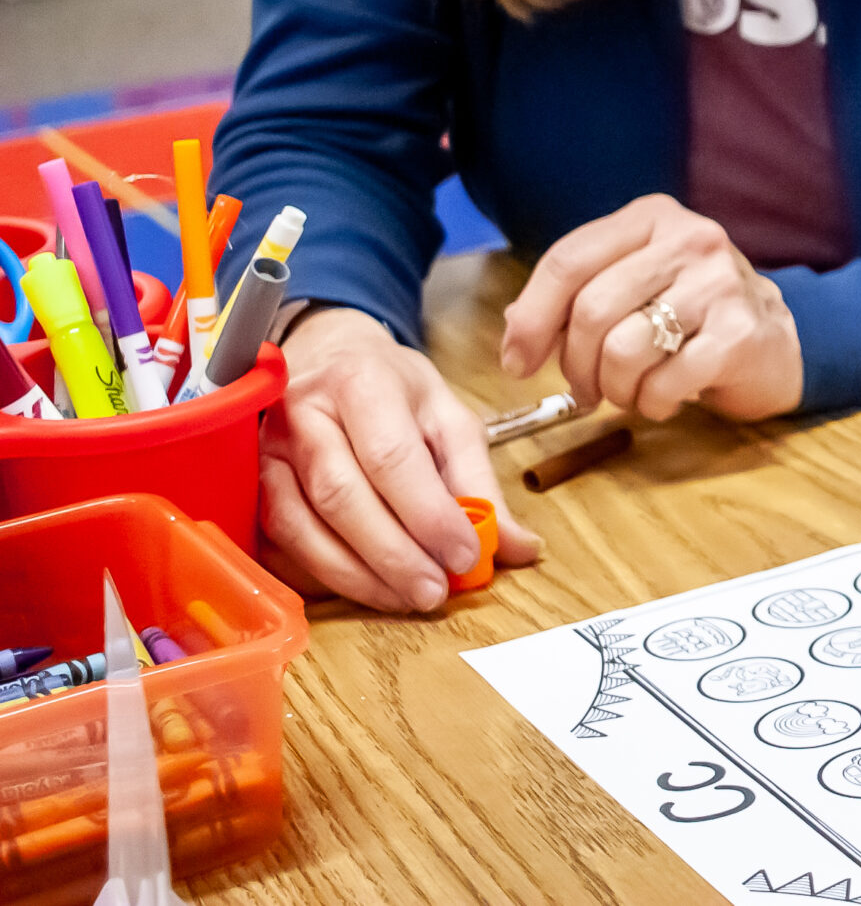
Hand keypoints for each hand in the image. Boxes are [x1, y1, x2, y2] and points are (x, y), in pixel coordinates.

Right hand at [260, 309, 542, 610]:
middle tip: (434, 592)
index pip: (393, 457)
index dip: (428, 514)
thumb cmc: (394, 390)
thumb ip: (480, 482)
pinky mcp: (248, 481)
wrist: (330, 358)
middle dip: (392, 555)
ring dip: (355, 574)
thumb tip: (517, 547)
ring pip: (301, 525)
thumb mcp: (449, 418)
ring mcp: (266, 449)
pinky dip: (318, 573)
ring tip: (404, 598)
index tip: (464, 554)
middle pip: (342, 497)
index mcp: (362, 382)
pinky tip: (359, 588)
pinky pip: (276, 540)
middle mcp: (303, 413)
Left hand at [500, 194, 802, 421]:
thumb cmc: (692, 316)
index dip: (531, 317)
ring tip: (631, 392)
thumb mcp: (635, 286)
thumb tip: (514, 330)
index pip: (569, 260)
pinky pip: (664, 382)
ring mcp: (720, 284)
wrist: (776, 341)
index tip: (516, 361)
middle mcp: (690, 239)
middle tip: (584, 390)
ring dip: (614, 389)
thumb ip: (575, 298)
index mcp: (653, 217)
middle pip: (591, 309)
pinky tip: (666, 397)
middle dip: (574, 364)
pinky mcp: (740, 333)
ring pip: (623, 349)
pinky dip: (651, 404)